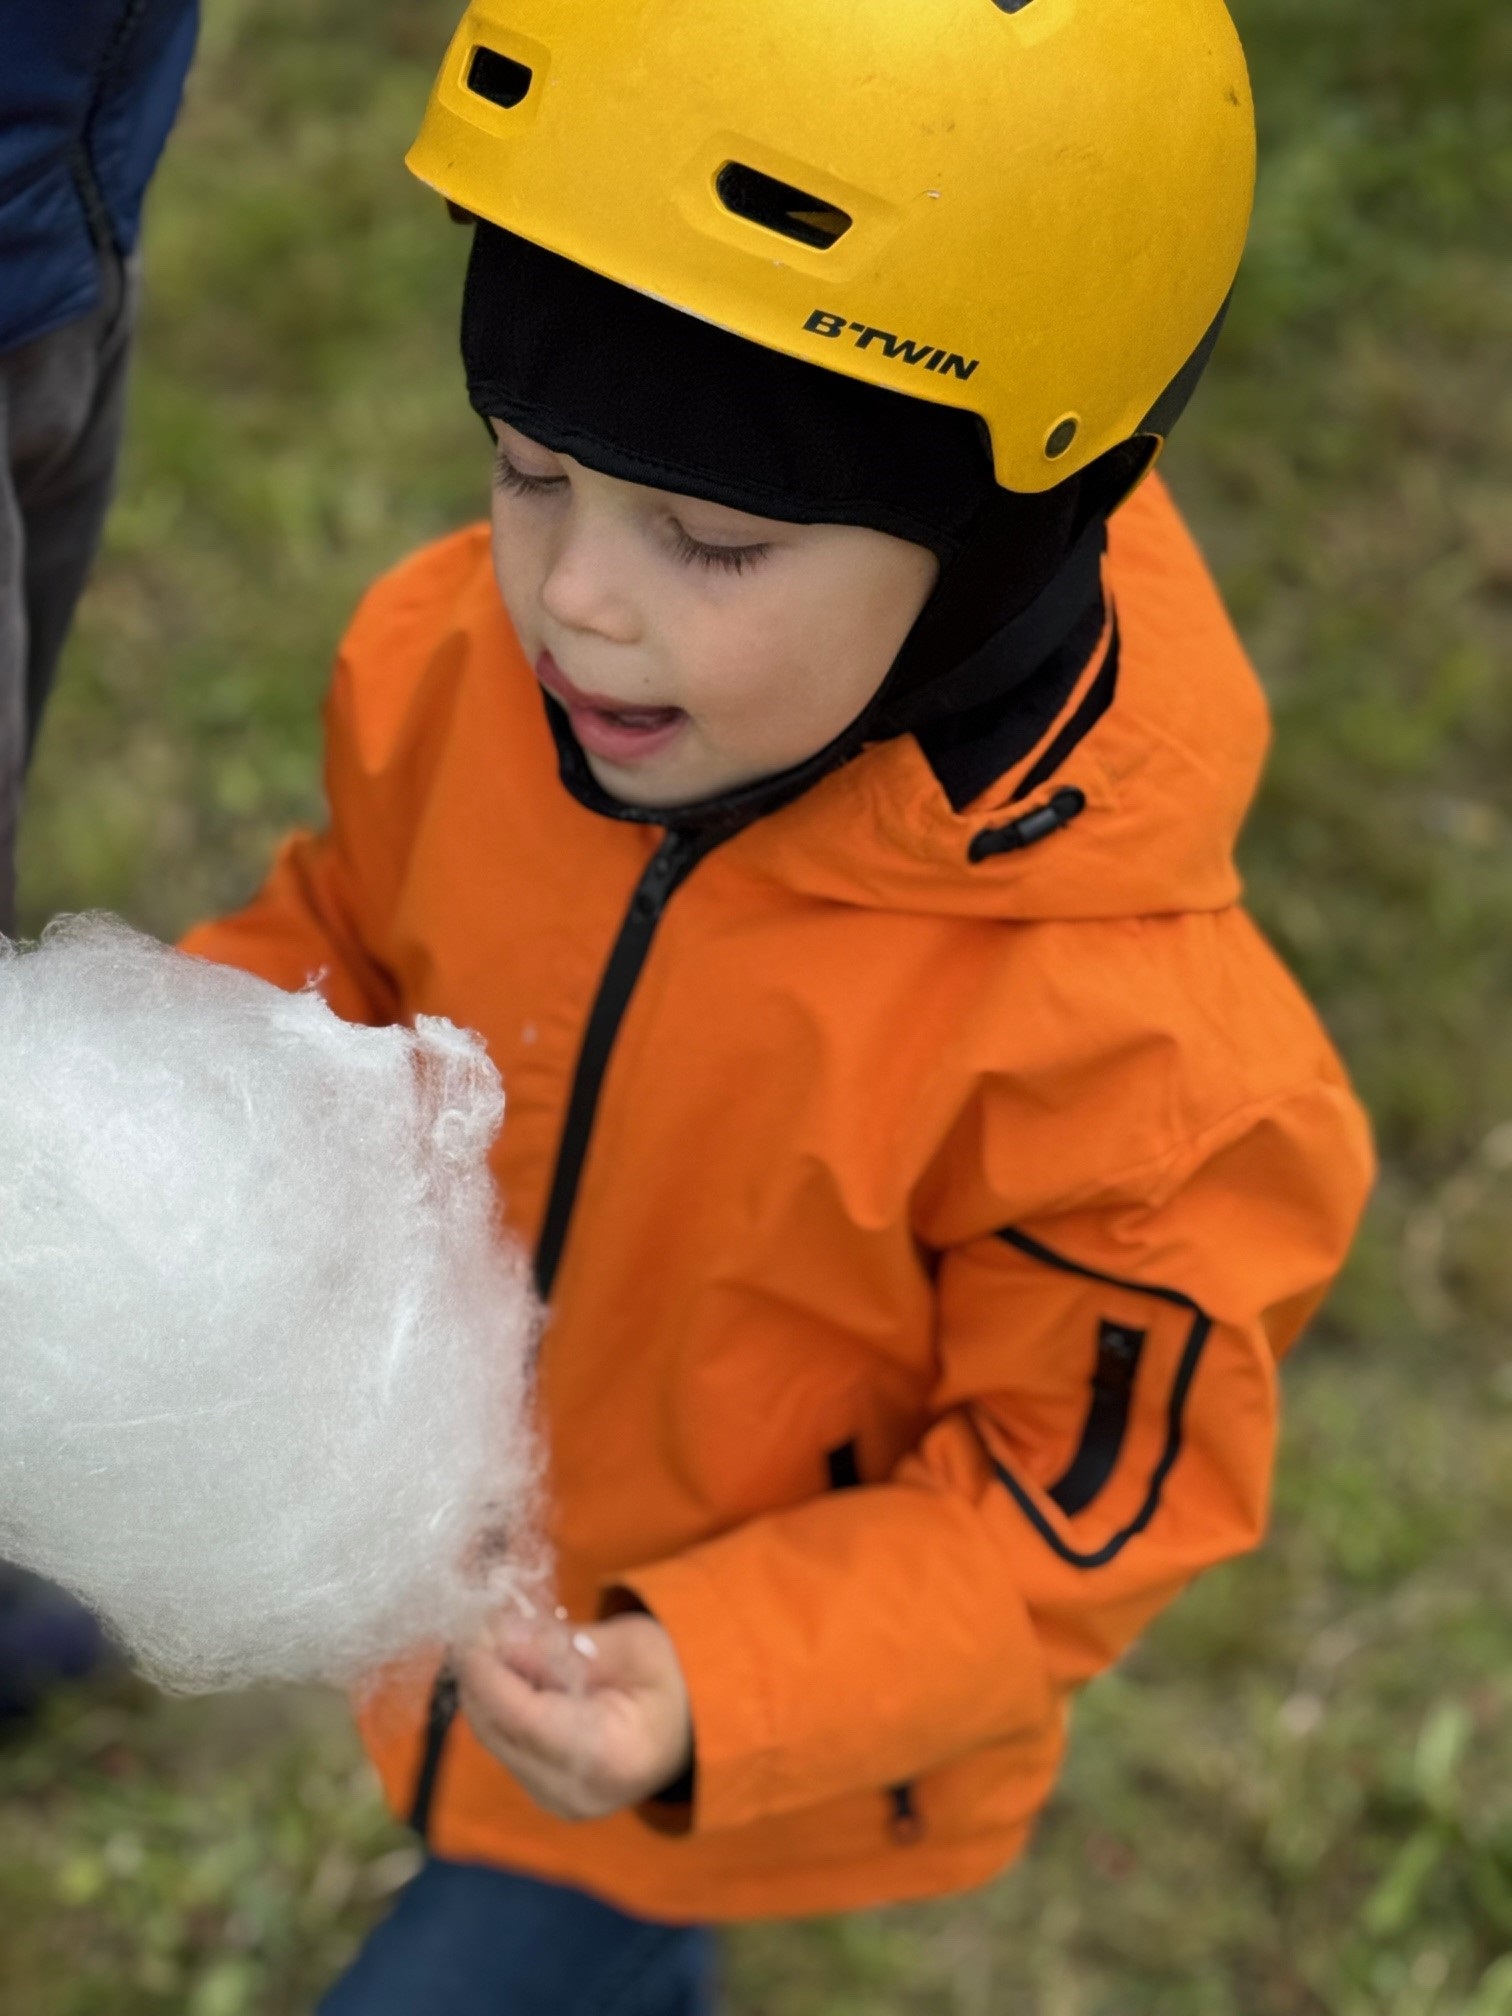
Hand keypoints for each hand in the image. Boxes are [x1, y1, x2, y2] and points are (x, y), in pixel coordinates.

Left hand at [457, 1611, 692, 1821]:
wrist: (700, 1727)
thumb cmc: (676, 1678)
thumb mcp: (630, 1644)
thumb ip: (561, 1644)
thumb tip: (496, 1634)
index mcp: (604, 1757)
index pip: (518, 1715)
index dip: (486, 1667)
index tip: (477, 1624)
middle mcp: (574, 1793)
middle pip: (497, 1729)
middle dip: (483, 1672)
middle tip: (490, 1622)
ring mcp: (558, 1803)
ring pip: (494, 1738)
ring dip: (490, 1687)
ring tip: (508, 1641)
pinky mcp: (548, 1796)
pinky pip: (507, 1746)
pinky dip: (504, 1706)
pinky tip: (521, 1673)